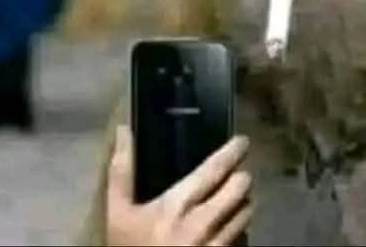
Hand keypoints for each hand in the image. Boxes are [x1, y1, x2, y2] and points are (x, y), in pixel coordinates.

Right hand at [106, 126, 252, 245]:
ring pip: (247, 211)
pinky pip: (244, 237)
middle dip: (241, 177)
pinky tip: (227, 228)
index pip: (217, 168)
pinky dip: (240, 229)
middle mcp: (204, 222)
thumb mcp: (118, 213)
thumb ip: (122, 171)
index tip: (243, 141)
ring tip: (232, 200)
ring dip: (243, 203)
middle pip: (242, 186)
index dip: (234, 151)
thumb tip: (123, 130)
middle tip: (235, 175)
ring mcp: (217, 245)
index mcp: (179, 204)